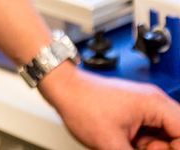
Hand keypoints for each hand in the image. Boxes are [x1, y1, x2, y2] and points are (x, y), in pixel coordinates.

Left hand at [40, 64, 179, 149]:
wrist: (64, 89)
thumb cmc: (83, 105)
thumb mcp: (113, 145)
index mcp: (155, 103)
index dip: (175, 149)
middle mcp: (154, 101)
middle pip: (176, 133)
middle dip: (164, 148)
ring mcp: (145, 105)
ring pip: (164, 136)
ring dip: (154, 147)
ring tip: (130, 146)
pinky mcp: (136, 111)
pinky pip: (152, 133)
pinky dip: (145, 144)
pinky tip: (127, 143)